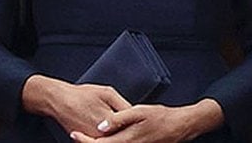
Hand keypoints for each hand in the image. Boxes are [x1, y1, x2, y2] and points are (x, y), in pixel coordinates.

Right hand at [21, 76, 130, 138]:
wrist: (59, 101)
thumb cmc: (82, 95)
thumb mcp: (107, 93)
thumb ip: (123, 105)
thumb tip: (135, 115)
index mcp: (109, 121)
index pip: (130, 127)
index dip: (137, 124)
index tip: (142, 122)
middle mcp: (102, 134)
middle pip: (122, 137)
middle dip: (129, 132)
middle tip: (134, 126)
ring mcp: (94, 140)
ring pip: (113, 141)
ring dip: (119, 136)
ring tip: (121, 128)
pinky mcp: (87, 142)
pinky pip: (103, 142)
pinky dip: (109, 138)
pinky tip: (110, 130)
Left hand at [69, 99, 223, 142]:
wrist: (179, 127)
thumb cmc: (160, 117)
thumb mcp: (139, 112)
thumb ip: (118, 119)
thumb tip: (100, 126)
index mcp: (126, 141)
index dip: (83, 141)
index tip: (73, 133)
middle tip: (76, 134)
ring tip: (86, 135)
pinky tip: (104, 137)